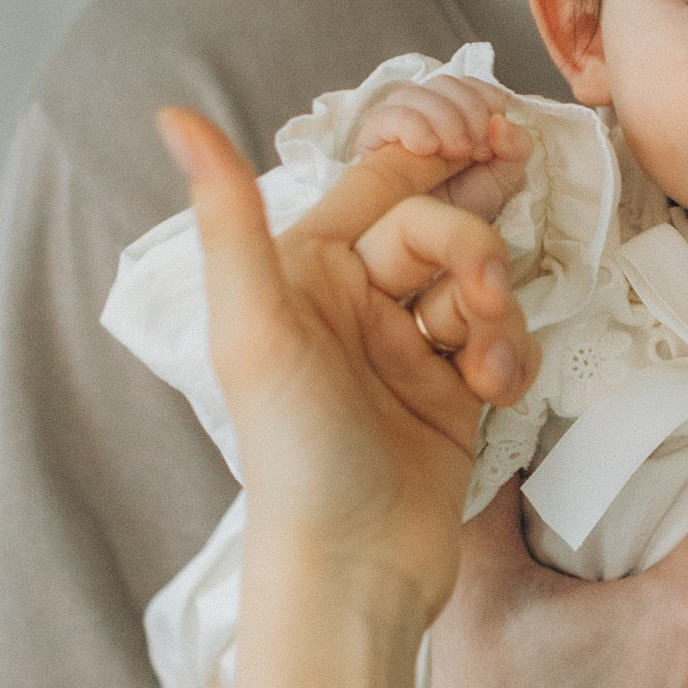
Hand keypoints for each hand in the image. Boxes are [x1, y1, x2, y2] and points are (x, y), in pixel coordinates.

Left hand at [161, 111, 533, 622]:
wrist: (353, 571)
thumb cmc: (293, 457)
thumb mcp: (253, 328)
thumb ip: (227, 218)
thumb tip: (176, 116)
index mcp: (304, 271)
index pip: (382, 183)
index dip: (440, 157)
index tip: (501, 140)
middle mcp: (352, 301)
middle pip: (441, 230)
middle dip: (475, 254)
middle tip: (485, 299)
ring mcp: (405, 347)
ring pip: (480, 286)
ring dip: (498, 317)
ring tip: (485, 368)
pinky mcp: (451, 393)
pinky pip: (502, 341)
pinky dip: (511, 359)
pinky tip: (497, 393)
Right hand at [350, 69, 528, 223]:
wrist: (433, 246)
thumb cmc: (465, 206)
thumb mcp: (504, 177)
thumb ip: (516, 146)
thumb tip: (500, 121)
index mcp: (460, 113)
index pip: (472, 84)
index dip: (487, 103)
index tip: (492, 143)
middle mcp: (426, 111)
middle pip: (445, 84)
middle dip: (469, 112)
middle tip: (476, 152)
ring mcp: (397, 122)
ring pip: (416, 93)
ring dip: (444, 118)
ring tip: (455, 153)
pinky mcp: (372, 139)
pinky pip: (387, 115)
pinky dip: (412, 125)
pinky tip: (426, 148)